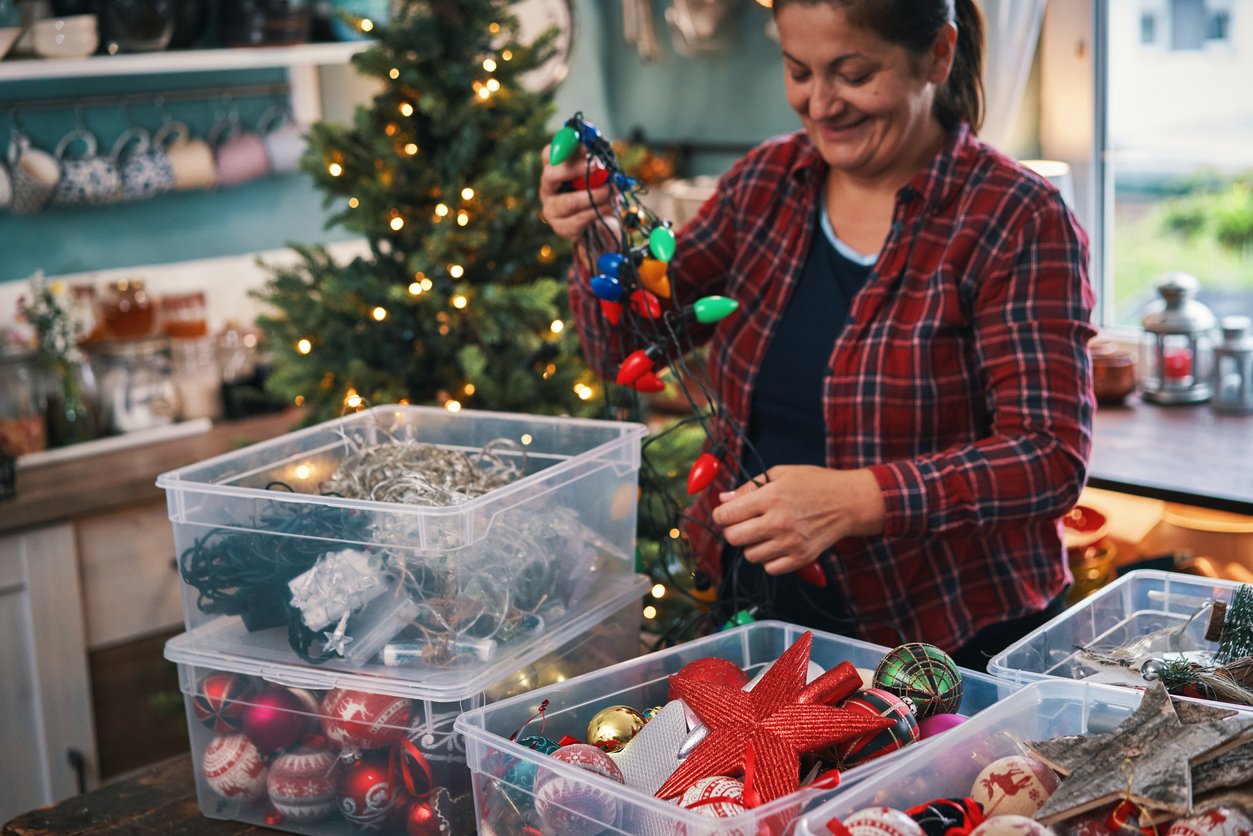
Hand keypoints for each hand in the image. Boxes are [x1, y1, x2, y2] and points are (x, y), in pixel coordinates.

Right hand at [539, 145, 616, 241]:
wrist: (601, 224)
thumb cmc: (597, 192)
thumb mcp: (599, 173)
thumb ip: (597, 160)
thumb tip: (601, 149)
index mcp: (553, 169)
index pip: (549, 154)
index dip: (567, 148)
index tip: (587, 147)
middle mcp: (547, 188)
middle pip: (551, 175)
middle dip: (576, 169)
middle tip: (598, 167)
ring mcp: (551, 209)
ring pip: (569, 201)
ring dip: (594, 195)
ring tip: (611, 190)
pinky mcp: (561, 228)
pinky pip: (580, 219)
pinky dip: (598, 211)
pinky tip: (610, 206)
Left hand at [711, 466, 885, 576]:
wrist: (849, 502)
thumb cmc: (815, 484)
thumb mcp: (781, 474)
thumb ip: (749, 487)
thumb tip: (723, 499)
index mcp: (771, 497)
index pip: (727, 515)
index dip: (720, 515)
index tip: (725, 514)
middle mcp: (779, 522)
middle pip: (734, 538)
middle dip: (732, 530)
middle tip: (742, 524)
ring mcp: (791, 543)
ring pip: (750, 555)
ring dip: (752, 545)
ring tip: (765, 532)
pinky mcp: (802, 558)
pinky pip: (770, 568)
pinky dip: (769, 559)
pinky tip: (777, 544)